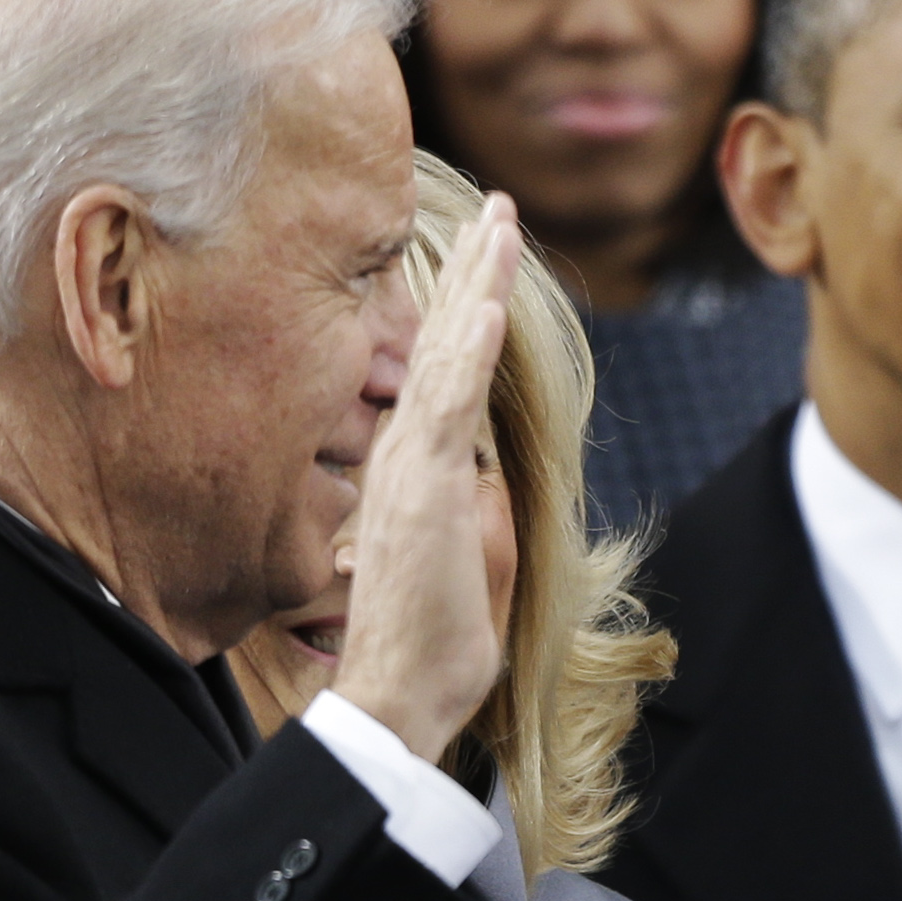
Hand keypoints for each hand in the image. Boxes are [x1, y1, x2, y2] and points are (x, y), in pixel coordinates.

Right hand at [333, 192, 520, 762]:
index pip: (441, 371)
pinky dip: (467, 348)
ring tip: (504, 225)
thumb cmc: (430, 641)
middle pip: (441, 342)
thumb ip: (472, 512)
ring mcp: (409, 464)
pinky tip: (488, 301)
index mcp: (412, 467)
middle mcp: (404, 452)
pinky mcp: (423, 485)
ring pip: (446, 353)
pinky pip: (448, 400)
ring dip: (476, 286)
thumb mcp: (464, 559)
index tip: (482, 260)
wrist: (398, 689)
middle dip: (472, 273)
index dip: (462, 312)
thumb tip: (489, 484)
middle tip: (499, 211)